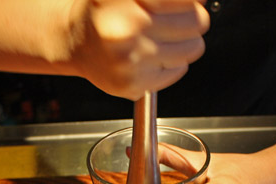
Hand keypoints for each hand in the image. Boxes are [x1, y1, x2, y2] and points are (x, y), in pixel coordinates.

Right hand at [71, 0, 209, 99]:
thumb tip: (201, 0)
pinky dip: (171, 62)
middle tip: (173, 19)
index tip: (193, 1)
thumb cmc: (104, 9)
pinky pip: (179, 70)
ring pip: (193, 48)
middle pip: (197, 20)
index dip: (194, 0)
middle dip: (192, 17)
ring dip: (184, 41)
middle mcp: (127, 28)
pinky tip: (151, 54)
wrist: (75, 40)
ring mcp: (131, 59)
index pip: (187, 0)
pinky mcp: (134, 84)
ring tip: (161, 37)